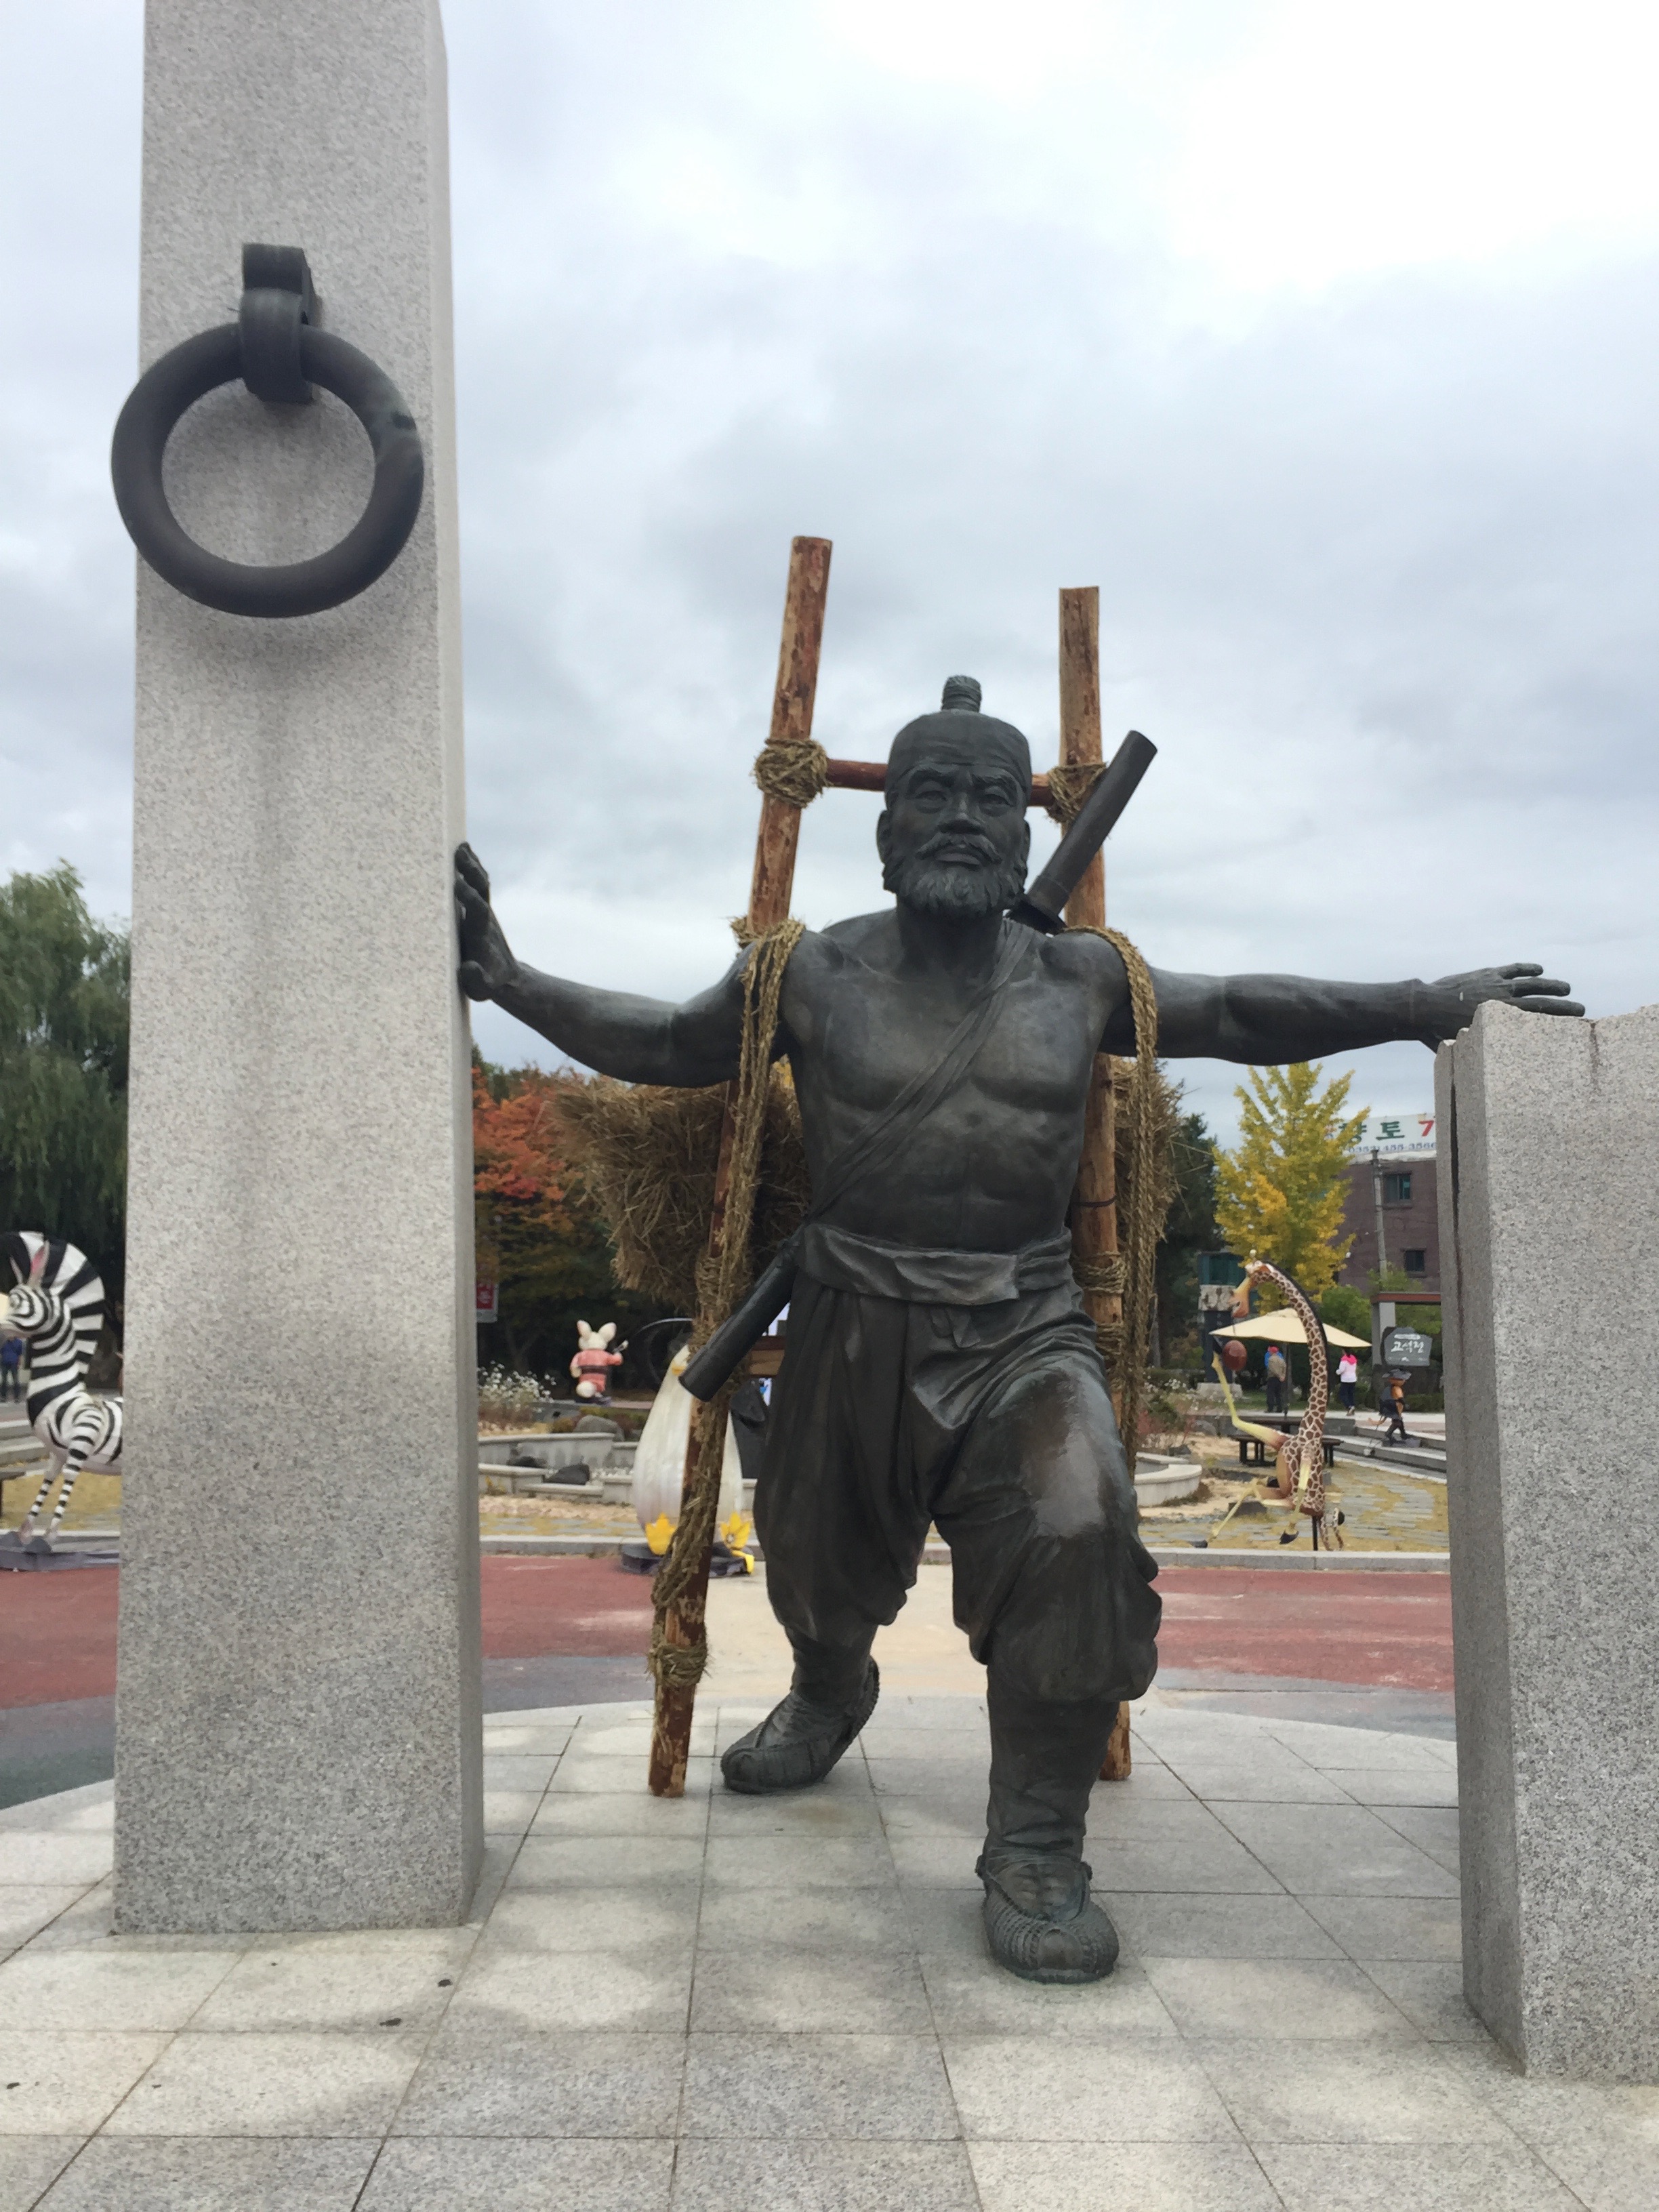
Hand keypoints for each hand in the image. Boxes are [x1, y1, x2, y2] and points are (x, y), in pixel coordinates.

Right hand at [454, 843, 520, 1002]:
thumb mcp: (481, 990)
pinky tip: (463, 851)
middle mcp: (484, 919)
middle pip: (481, 891)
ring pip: (480, 883)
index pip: (478, 912)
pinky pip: (477, 884)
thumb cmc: (488, 984)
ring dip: (471, 865)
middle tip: (459, 854)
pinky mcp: (479, 909)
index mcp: (481, 936)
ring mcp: (483, 912)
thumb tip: (468, 967)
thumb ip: (475, 980)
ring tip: (460, 846)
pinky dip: (471, 868)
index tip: (457, 884)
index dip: (469, 898)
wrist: (506, 977)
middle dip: (471, 872)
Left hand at [1418, 963, 1583, 1043]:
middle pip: (1541, 997)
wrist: (1424, 1005)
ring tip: (1565, 987)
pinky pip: (1512, 969)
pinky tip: (1539, 969)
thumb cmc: (1440, 1032)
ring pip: (1530, 981)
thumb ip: (1477, 1054)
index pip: (1540, 1013)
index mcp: (1501, 1016)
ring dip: (1549, 983)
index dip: (1561, 1013)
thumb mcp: (1463, 1047)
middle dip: (1562, 1001)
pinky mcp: (1486, 973)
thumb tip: (1482, 1077)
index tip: (1579, 1016)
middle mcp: (1503, 997)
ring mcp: (1496, 982)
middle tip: (1580, 1007)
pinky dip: (1527, 968)